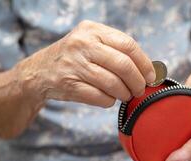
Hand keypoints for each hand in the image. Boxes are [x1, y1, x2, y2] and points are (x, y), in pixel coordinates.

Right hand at [17, 20, 154, 106]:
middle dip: (137, 82)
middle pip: (123, 65)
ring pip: (113, 84)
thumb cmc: (75, 58)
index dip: (144, 63)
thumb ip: (117, 50)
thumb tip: (148, 69)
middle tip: (140, 89)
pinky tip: (108, 98)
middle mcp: (82, 44)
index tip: (150, 76)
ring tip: (125, 95)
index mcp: (93, 30)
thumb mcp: (92, 43)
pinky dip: (109, 101)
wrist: (40, 71)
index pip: (128, 45)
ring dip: (124, 93)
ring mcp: (74, 64)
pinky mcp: (69, 85)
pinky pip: (100, 97)